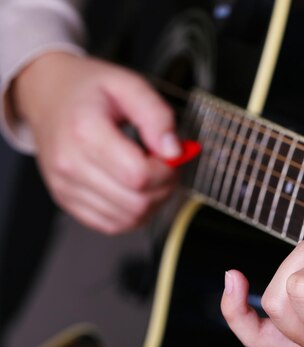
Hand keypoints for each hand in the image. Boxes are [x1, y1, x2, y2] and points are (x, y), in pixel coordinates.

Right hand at [12, 52, 179, 233]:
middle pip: (136, 202)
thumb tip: (174, 151)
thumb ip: (157, 115)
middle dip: (164, 187)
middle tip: (164, 165)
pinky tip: (135, 190)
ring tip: (149, 174)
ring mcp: (65, 187)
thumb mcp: (129, 83)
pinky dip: (133, 213)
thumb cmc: (88, 88)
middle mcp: (70, 164)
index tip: (170, 154)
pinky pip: (111, 225)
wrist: (47, 94)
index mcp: (85, 131)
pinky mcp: (67, 201)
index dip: (167, 169)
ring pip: (128, 219)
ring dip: (151, 202)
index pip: (139, 175)